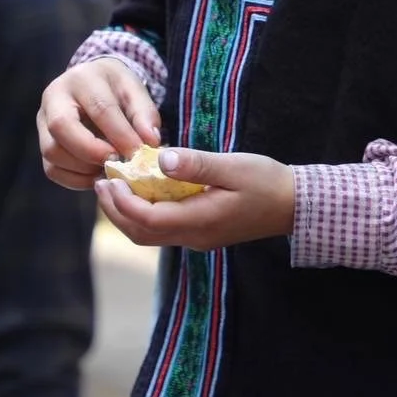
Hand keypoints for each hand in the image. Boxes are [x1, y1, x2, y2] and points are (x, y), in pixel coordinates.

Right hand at [38, 59, 161, 189]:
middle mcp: (54, 97)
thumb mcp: (135, 91)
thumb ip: (145, 115)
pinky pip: (52, 169)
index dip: (120, 135)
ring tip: (109, 169)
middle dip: (92, 151)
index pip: (99, 108)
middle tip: (117, 162)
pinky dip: (75, 180)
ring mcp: (42, 121)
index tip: (138, 154)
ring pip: (52, 151)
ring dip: (84, 168)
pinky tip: (97, 176)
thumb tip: (150, 143)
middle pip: (62, 127)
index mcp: (82, 79)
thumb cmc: (116, 88)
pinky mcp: (42, 142)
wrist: (93, 83)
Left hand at [94, 147, 294, 249]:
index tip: (108, 178)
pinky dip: (144, 214)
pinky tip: (143, 192)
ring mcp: (198, 238)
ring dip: (127, 213)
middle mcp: (195, 236)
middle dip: (115, 210)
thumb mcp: (235, 166)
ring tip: (114, 187)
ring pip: (149, 235)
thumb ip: (197, 164)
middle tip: (101, 181)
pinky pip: (163, 230)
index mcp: (201, 221)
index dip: (122, 202)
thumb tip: (161, 158)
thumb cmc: (268, 182)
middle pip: (141, 234)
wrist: (295, 206)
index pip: (148, 219)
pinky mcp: (202, 233)